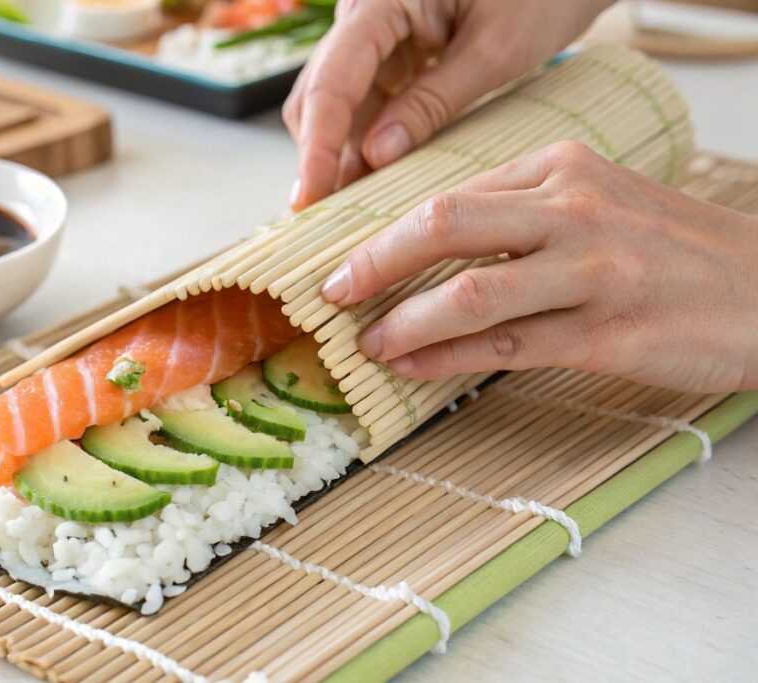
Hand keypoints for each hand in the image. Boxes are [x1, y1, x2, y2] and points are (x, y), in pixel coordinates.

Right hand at [283, 0, 612, 210]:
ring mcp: (373, 33)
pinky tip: (376, 180)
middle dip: (322, 157)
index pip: (332, 82)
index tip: (310, 201)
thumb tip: (376, 158)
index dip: (317, 147)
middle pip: (319, 95)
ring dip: (343, 156)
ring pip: (337, 105)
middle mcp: (364, 12)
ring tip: (355, 211)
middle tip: (330, 221)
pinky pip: (364, 103)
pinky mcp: (390, 52)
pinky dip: (367, 143)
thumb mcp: (496, 49)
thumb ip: (433, 101)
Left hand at [320, 141, 757, 393]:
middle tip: (333, 293)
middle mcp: (574, 210)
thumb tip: (430, 252)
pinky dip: (449, 360)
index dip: (387, 232)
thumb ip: (519, 217)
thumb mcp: (598, 204)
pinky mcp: (609, 333)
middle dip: (375, 263)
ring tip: (368, 345)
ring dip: (405, 323)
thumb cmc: (671, 250)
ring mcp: (593, 271)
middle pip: (446, 226)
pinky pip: (508, 346)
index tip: (347, 261)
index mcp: (562, 169)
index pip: (450, 195)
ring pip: (472, 293)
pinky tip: (415, 369)